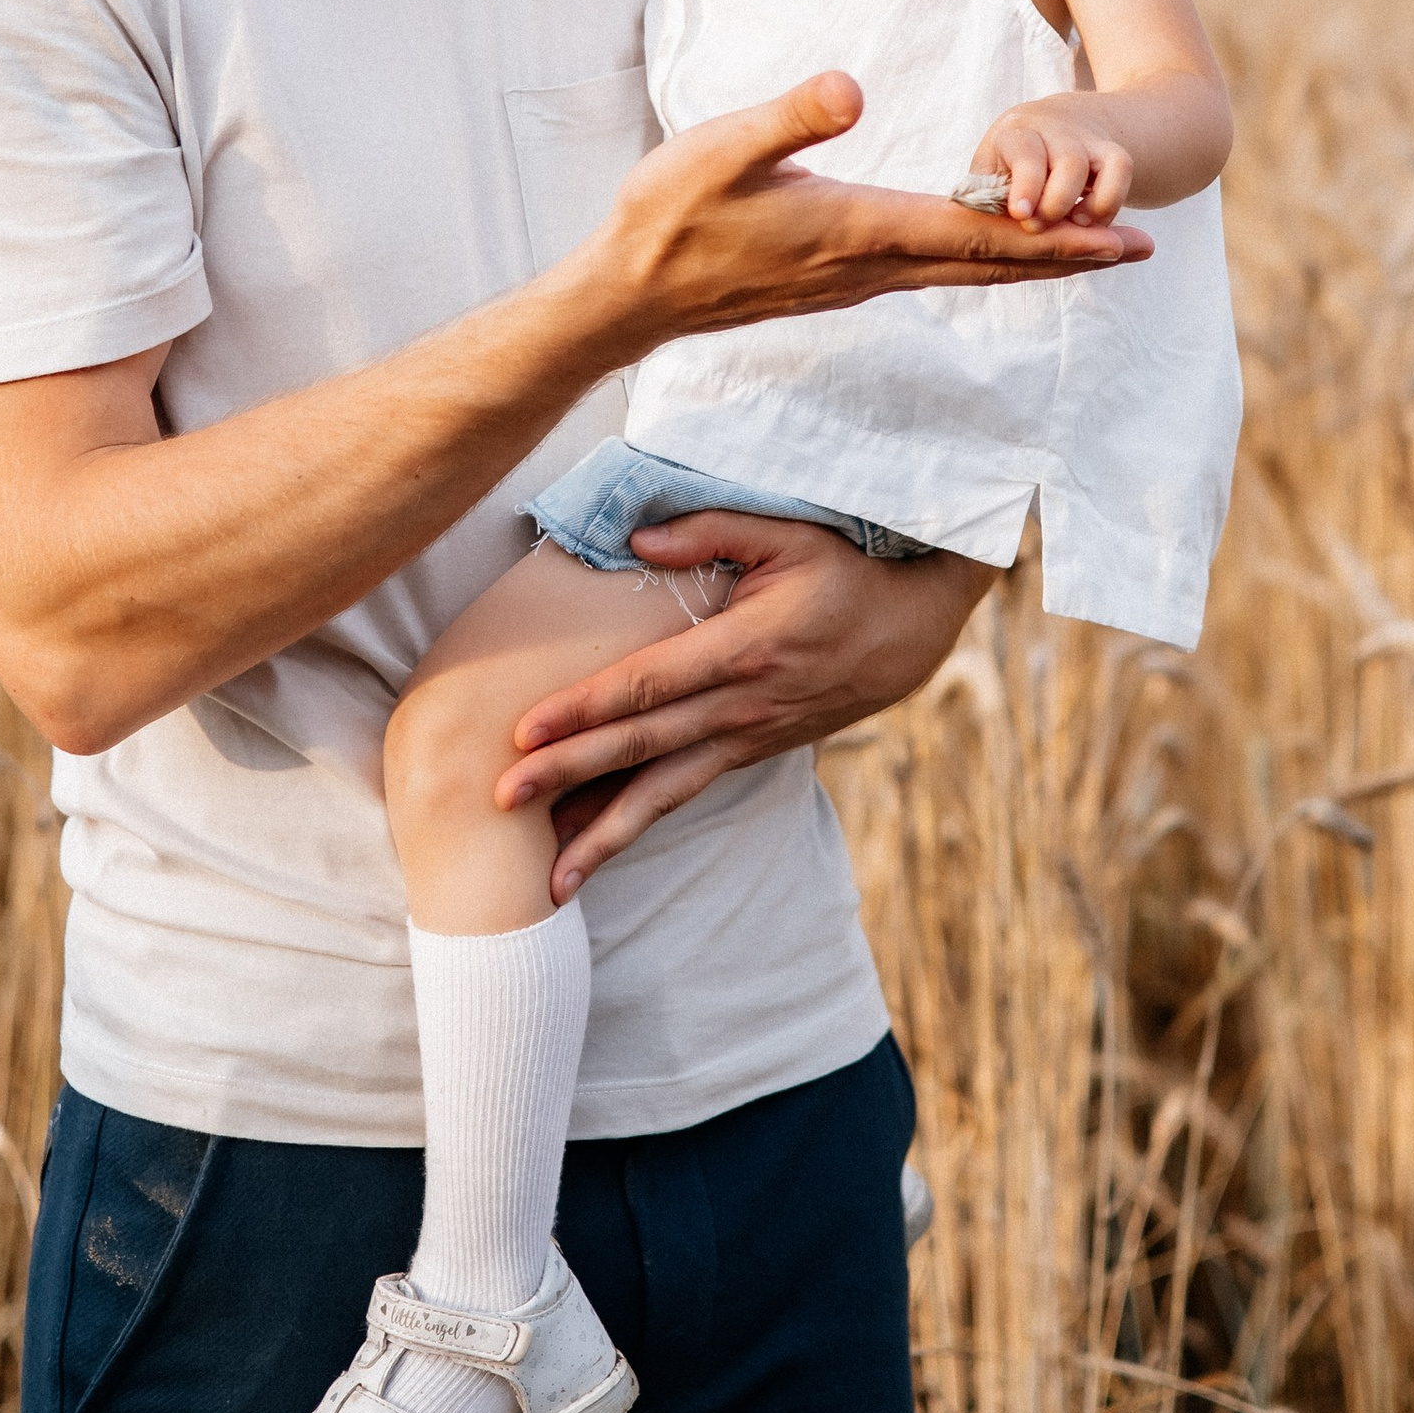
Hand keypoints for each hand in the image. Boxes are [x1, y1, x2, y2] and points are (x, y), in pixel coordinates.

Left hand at [493, 516, 986, 895]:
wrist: (910, 631)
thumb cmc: (844, 573)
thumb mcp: (788, 534)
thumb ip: (710, 530)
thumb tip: (636, 537)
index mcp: (741, 650)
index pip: (646, 684)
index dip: (584, 709)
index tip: (526, 732)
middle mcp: (740, 706)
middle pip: (640, 746)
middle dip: (568, 776)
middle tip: (503, 802)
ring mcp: (745, 737)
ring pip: (663, 793)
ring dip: (602, 835)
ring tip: (551, 882)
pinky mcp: (748, 753)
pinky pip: (683, 794)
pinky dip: (637, 823)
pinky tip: (595, 849)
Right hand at [579, 71, 1148, 350]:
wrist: (629, 295)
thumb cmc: (668, 216)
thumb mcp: (720, 148)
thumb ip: (790, 116)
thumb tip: (851, 88)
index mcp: (857, 228)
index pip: (979, 234)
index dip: (1058, 235)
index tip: (1122, 237)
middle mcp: (869, 265)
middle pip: (991, 263)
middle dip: (1071, 256)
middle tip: (1142, 250)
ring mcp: (854, 279)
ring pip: (965, 272)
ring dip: (1033, 262)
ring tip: (1089, 251)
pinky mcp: (835, 280)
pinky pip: (932, 271)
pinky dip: (982, 261)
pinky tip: (992, 249)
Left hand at [968, 93, 1138, 225]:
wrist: (1050, 124)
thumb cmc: (1008, 161)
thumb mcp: (990, 171)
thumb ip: (989, 197)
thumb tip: (988, 231)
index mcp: (1016, 131)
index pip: (1025, 151)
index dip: (1026, 185)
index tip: (1021, 214)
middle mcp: (1055, 129)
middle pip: (1069, 161)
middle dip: (1057, 203)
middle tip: (1039, 226)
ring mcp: (1088, 139)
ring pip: (1106, 165)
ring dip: (1093, 206)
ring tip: (1074, 225)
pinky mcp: (1113, 152)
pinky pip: (1123, 172)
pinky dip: (1111, 203)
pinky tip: (1090, 221)